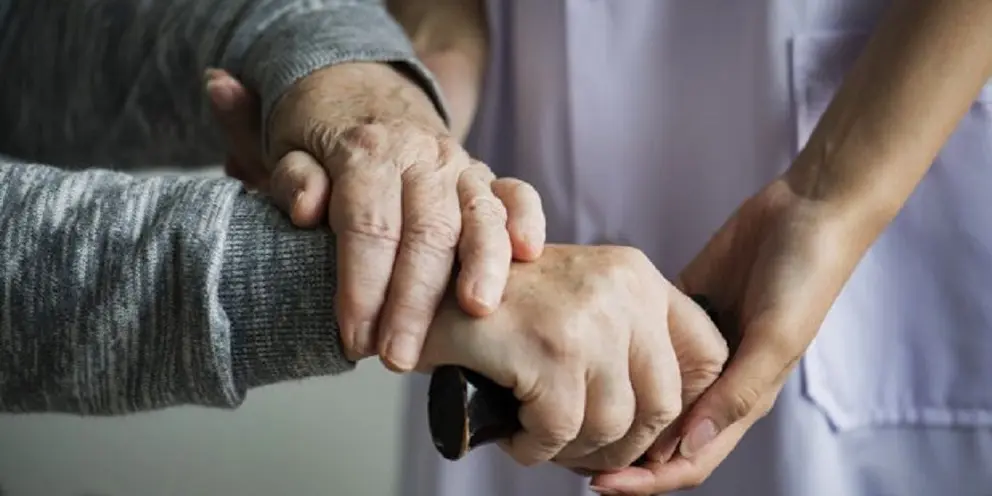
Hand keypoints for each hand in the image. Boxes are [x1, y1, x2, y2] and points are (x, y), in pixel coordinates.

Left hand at [204, 65, 545, 368]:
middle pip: (427, 231)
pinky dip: (526, 220)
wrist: (361, 89)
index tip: (354, 337)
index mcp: (367, 152)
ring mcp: (459, 165)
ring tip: (477, 311)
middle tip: (399, 357)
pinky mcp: (486, 176)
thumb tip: (309, 209)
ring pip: (478, 215)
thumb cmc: (321, 135)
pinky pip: (517, 193)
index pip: (369, 226)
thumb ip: (294, 179)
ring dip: (482, 265)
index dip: (362, 287)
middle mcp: (420, 156)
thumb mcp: (288, 147)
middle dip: (415, 300)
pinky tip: (528, 253)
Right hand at [417, 244, 727, 471]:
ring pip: (611, 426)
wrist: (421, 288)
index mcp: (637, 276)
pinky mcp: (548, 349)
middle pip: (663, 404)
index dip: (685, 408)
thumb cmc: (499, 308)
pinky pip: (559, 432)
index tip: (646, 432)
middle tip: (581, 452)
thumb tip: (673, 426)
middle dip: (622, 446)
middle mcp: (623, 289)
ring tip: (539, 439)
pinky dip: (534, 449)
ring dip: (572, 451)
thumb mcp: (580, 305)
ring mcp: (587, 318)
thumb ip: (630, 343)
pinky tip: (515, 435)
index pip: (707, 355)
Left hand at [591, 179, 867, 493]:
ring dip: (616, 409)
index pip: (689, 460)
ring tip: (569, 411)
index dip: (646, 481)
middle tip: (569, 454)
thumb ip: (737, 391)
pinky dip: (618, 358)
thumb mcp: (776, 337)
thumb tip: (688, 444)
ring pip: (647, 395)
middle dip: (620, 455)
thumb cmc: (804, 276)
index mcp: (743, 399)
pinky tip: (586, 357)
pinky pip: (643, 345)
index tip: (597, 485)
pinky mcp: (680, 312)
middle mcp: (716, 382)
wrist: (806, 210)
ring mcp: (695, 348)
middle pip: (661, 437)